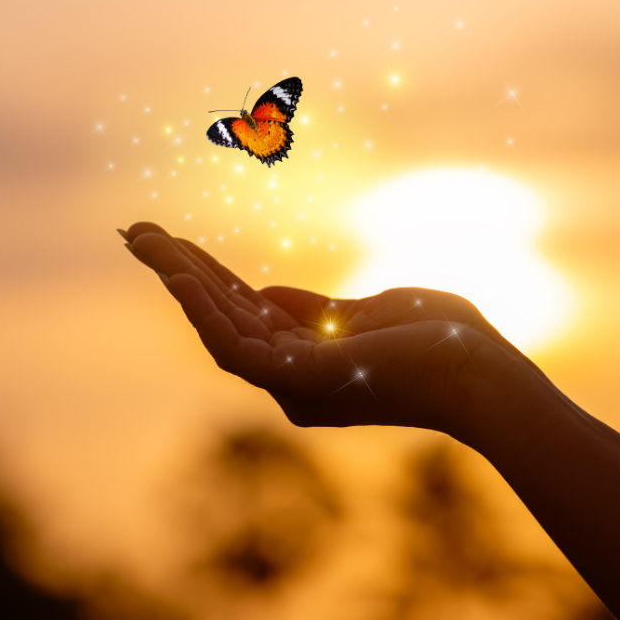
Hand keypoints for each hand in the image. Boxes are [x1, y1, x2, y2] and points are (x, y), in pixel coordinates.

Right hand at [120, 222, 538, 430]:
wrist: (486, 372)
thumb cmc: (443, 341)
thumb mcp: (369, 311)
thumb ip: (314, 307)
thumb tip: (264, 293)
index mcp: (307, 364)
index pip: (243, 315)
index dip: (204, 279)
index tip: (170, 244)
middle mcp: (290, 382)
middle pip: (220, 321)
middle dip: (177, 275)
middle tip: (133, 234)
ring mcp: (294, 385)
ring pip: (218, 330)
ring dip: (179, 283)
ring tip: (144, 241)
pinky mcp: (303, 381)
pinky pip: (237, 346)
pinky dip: (204, 309)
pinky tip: (181, 275)